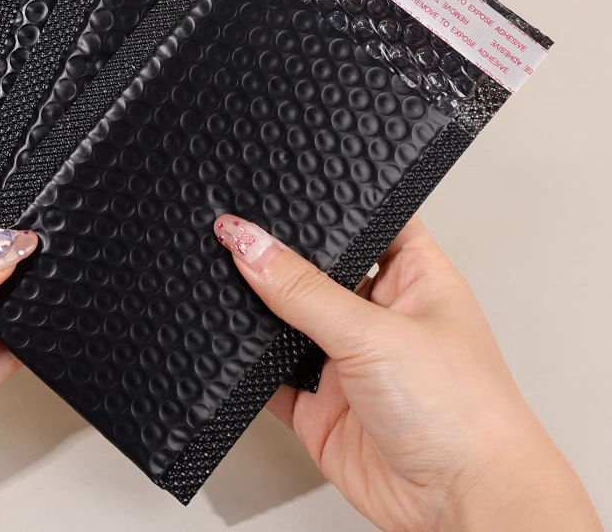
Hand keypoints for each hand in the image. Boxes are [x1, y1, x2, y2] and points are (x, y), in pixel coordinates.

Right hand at [214, 214, 600, 531]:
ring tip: (220, 276)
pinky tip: (228, 342)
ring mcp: (349, 360)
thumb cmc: (465, 415)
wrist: (464, 508)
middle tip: (235, 229)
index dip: (327, 201)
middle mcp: (380, 315)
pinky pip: (271, 375)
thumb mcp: (374, 332)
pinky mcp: (320, 405)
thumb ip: (303, 289)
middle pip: (318, 269)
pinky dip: (247, 363)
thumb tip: (249, 243)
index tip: (276, 184)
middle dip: (280, 254)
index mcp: (415, 277)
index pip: (368, 219)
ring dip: (258, 307)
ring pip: (288, 319)